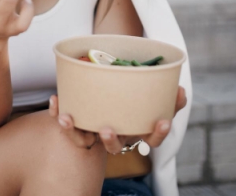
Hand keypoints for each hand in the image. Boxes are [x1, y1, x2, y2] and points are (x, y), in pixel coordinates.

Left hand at [49, 86, 187, 153]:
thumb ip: (167, 96)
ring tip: (68, 118)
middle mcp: (115, 135)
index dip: (158, 133)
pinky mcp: (76, 124)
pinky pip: (66, 122)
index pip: (151, 139)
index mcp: (135, 131)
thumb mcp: (151, 98)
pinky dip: (59, 113)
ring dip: (74, 130)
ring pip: (84, 138)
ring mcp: (94, 132)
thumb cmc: (131, 100)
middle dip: (110, 140)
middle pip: (114, 146)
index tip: (162, 122)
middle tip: (107, 129)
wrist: (104, 95)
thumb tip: (180, 89)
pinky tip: (55, 100)